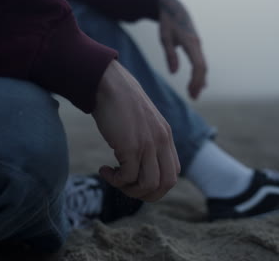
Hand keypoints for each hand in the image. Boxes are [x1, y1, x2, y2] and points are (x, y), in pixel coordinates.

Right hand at [92, 60, 180, 201]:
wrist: (108, 83)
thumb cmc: (120, 103)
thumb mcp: (142, 123)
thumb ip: (148, 141)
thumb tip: (140, 166)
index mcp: (166, 137)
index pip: (173, 174)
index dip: (156, 185)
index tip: (137, 181)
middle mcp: (161, 142)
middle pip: (166, 184)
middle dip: (146, 195)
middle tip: (126, 187)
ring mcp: (147, 144)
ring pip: (148, 185)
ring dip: (129, 190)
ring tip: (114, 178)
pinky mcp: (130, 145)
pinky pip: (127, 177)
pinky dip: (115, 180)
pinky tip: (104, 169)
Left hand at [159, 0, 207, 98]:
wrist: (175, 9)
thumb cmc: (168, 23)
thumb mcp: (164, 37)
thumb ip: (170, 55)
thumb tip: (173, 73)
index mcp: (190, 43)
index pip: (198, 65)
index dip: (196, 80)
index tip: (190, 92)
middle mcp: (197, 45)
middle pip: (203, 68)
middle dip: (198, 83)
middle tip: (193, 97)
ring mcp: (198, 45)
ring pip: (203, 65)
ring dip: (200, 80)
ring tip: (194, 94)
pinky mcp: (196, 46)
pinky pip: (201, 62)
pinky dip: (200, 74)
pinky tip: (198, 84)